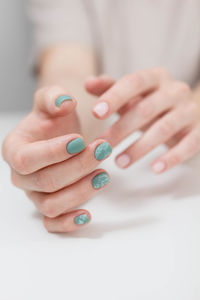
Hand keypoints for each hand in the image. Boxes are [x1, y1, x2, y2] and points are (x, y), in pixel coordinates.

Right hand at [2, 86, 111, 231]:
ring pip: (51, 205)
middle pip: (45, 182)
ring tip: (104, 175)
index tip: (80, 140)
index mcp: (14, 149)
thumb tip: (65, 101)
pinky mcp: (48, 207)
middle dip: (77, 167)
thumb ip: (54, 97)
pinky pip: (52, 223)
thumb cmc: (54, 121)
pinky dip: (68, 224)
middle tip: (103, 150)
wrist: (60, 137)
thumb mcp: (51, 102)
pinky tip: (88, 215)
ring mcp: (33, 194)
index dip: (53, 152)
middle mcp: (20, 176)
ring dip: (80, 192)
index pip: (26, 159)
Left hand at [85, 69, 199, 172]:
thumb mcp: (131, 95)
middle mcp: (175, 90)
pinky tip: (154, 169)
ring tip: (119, 163)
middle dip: (121, 129)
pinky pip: (189, 144)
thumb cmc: (151, 104)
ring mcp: (189, 110)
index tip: (95, 113)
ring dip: (140, 148)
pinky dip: (171, 158)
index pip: (134, 82)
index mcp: (156, 77)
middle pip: (145, 109)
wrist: (187, 113)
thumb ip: (110, 88)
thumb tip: (88, 82)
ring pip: (164, 129)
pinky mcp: (199, 131)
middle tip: (101, 147)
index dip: (114, 97)